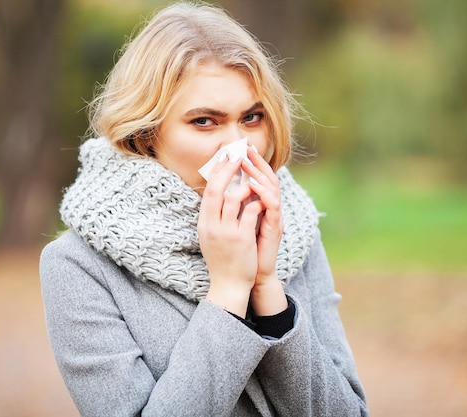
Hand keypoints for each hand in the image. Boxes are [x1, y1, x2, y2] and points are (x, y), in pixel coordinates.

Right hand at [198, 156, 264, 316]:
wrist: (228, 285)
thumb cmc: (223, 259)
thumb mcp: (212, 235)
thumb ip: (214, 215)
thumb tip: (220, 192)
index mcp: (204, 223)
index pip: (208, 191)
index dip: (217, 171)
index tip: (226, 156)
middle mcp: (212, 225)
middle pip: (217, 189)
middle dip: (228, 169)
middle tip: (238, 155)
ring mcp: (227, 232)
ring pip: (234, 198)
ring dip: (246, 186)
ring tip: (253, 182)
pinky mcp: (242, 239)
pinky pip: (251, 212)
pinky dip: (257, 202)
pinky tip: (262, 200)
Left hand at [241, 147, 287, 315]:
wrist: (248, 276)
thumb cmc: (240, 250)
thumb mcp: (233, 223)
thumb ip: (231, 206)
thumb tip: (218, 189)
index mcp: (259, 205)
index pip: (256, 177)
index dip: (249, 163)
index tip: (237, 149)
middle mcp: (269, 208)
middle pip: (267, 177)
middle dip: (256, 161)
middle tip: (245, 147)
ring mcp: (274, 216)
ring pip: (271, 187)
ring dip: (258, 172)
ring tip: (245, 161)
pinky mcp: (275, 226)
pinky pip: (272, 205)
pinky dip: (263, 192)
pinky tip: (252, 184)